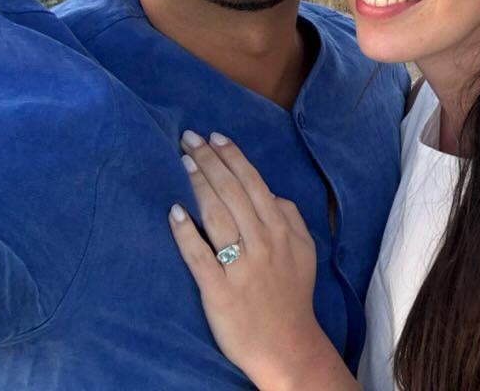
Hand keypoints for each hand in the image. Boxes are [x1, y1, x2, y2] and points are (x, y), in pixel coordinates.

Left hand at [168, 130, 347, 390]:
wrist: (285, 343)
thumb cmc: (291, 295)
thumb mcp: (305, 250)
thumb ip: (291, 218)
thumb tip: (271, 194)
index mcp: (281, 229)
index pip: (254, 184)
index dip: (233, 158)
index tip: (214, 136)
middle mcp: (262, 241)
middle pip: (232, 192)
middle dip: (209, 161)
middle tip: (188, 138)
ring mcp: (240, 265)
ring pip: (216, 215)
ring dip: (199, 185)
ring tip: (183, 162)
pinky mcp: (218, 289)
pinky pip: (199, 255)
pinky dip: (186, 232)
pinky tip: (174, 212)